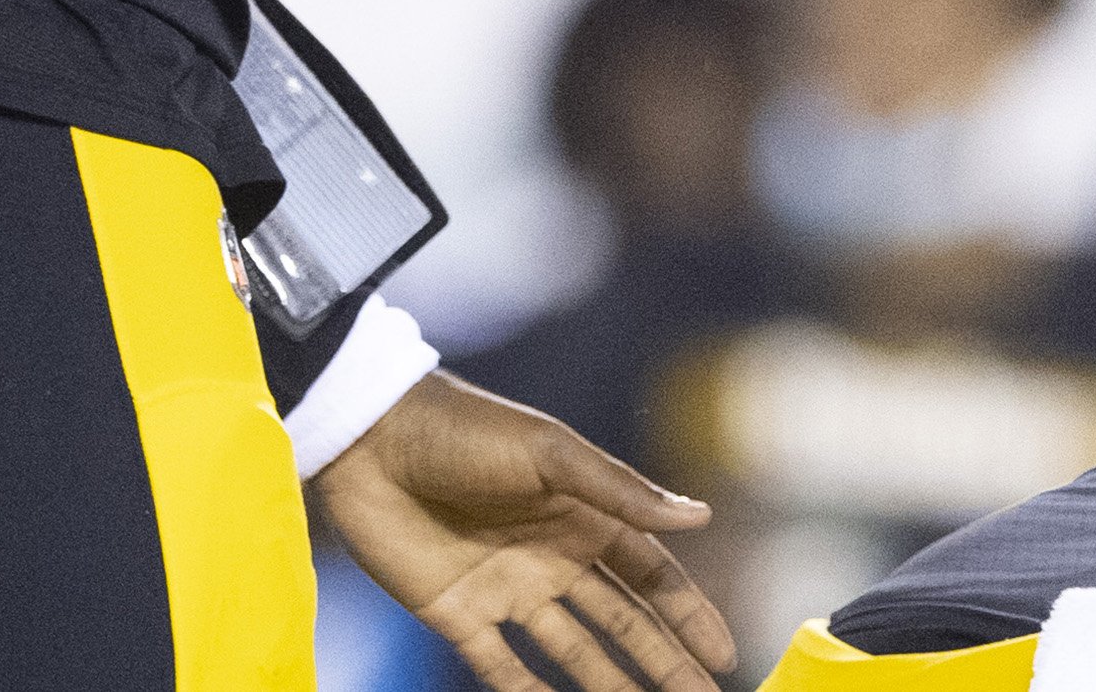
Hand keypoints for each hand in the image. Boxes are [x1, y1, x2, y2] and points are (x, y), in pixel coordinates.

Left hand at [312, 370, 739, 691]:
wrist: (369, 435)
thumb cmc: (463, 429)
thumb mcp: (548, 453)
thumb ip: (620, 491)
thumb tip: (701, 516)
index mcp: (582, 514)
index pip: (650, 575)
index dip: (689, 616)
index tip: (726, 659)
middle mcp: (552, 556)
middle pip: (623, 623)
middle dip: (665, 664)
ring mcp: (507, 588)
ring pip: (574, 653)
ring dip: (611, 687)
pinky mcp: (458, 614)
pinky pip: (502, 669)